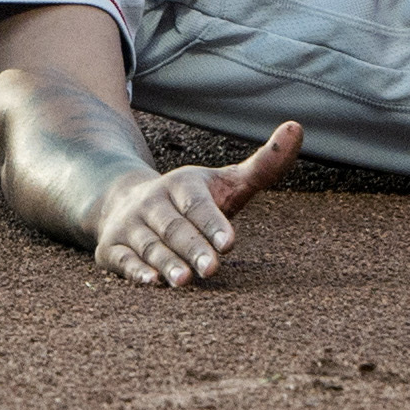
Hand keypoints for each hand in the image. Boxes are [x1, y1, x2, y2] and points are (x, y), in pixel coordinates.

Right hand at [92, 122, 302, 287]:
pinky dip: (135, 271)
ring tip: (183, 282)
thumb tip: (297, 127)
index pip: (198, 204)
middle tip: (211, 269)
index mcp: (182, 185)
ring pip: (149, 246)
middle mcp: (153, 203)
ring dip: (166, 263)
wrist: (124, 203)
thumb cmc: (191, 200)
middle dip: (192, 248)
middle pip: (174, 228)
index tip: (229, 243)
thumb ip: (263, 166)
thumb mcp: (226, 183)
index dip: (213, 223)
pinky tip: (151, 283)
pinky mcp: (112, 248)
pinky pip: (123, 260)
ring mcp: (130, 226)